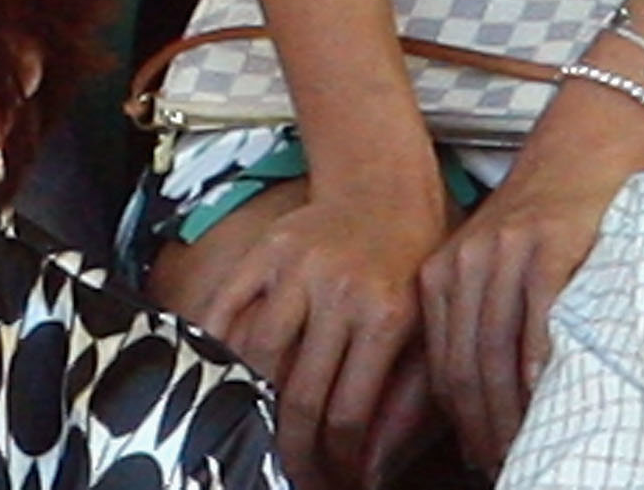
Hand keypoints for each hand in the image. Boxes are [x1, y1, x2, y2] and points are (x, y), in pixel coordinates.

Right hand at [167, 177, 449, 486]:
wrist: (384, 184)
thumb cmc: (413, 262)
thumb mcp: (428, 331)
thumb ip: (405, 403)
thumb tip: (373, 470)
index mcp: (386, 315)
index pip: (349, 413)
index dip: (338, 462)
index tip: (338, 481)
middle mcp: (338, 291)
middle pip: (299, 393)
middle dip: (294, 451)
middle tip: (297, 474)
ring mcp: (295, 268)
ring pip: (257, 357)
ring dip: (254, 409)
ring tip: (262, 436)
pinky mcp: (264, 250)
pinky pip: (225, 308)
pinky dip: (215, 350)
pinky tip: (221, 381)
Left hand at [415, 129, 639, 470]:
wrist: (583, 149)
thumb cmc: (546, 223)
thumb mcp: (493, 268)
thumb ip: (479, 324)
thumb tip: (473, 411)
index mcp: (441, 275)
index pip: (438, 367)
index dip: (454, 425)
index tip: (472, 461)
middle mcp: (464, 263)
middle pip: (464, 368)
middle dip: (481, 430)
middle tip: (501, 468)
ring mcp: (506, 253)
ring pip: (497, 351)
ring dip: (509, 412)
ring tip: (526, 450)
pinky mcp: (549, 243)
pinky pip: (538, 317)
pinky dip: (539, 365)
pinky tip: (546, 399)